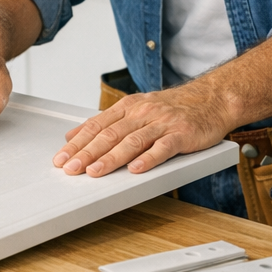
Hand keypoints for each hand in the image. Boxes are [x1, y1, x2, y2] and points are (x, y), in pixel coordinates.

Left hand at [52, 85, 232, 176]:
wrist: (210, 99)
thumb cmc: (171, 108)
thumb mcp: (134, 109)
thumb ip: (105, 122)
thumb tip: (73, 135)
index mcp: (127, 107)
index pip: (96, 126)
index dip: (77, 143)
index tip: (61, 157)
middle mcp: (141, 113)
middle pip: (109, 134)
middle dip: (87, 153)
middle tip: (70, 168)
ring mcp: (162, 123)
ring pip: (131, 141)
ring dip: (111, 158)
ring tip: (95, 172)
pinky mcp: (182, 134)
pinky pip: (163, 147)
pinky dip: (148, 158)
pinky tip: (135, 169)